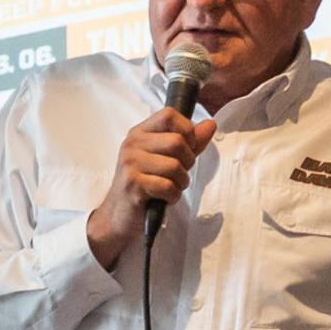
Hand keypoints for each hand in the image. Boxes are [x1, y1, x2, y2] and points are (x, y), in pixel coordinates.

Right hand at [87, 108, 215, 268]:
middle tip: (178, 174)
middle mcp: (133, 143)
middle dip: (187, 162)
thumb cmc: (147, 183)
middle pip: (177, 141)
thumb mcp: (168, 157)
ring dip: (181, 182)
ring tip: (171, 187)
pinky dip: (173, 196)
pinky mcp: (132, 184)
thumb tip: (210, 125)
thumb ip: (190, 141)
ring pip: (175, 166)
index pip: (169, 115)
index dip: (187, 130)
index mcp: (140, 132)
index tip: (187, 147)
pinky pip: (167, 186)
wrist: (120, 214)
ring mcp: (130, 163)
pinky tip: (165, 198)